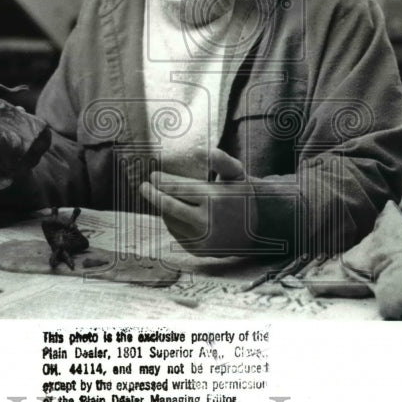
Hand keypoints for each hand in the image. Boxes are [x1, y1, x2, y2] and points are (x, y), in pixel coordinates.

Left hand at [138, 149, 259, 256]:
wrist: (257, 227)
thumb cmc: (242, 195)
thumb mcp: (236, 173)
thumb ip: (220, 160)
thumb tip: (201, 150)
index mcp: (214, 199)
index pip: (178, 189)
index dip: (162, 182)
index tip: (153, 176)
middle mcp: (206, 221)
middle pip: (169, 206)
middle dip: (152, 195)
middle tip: (143, 187)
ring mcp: (202, 239)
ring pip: (171, 221)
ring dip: (163, 209)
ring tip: (162, 198)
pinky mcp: (200, 251)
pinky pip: (177, 235)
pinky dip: (172, 223)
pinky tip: (172, 214)